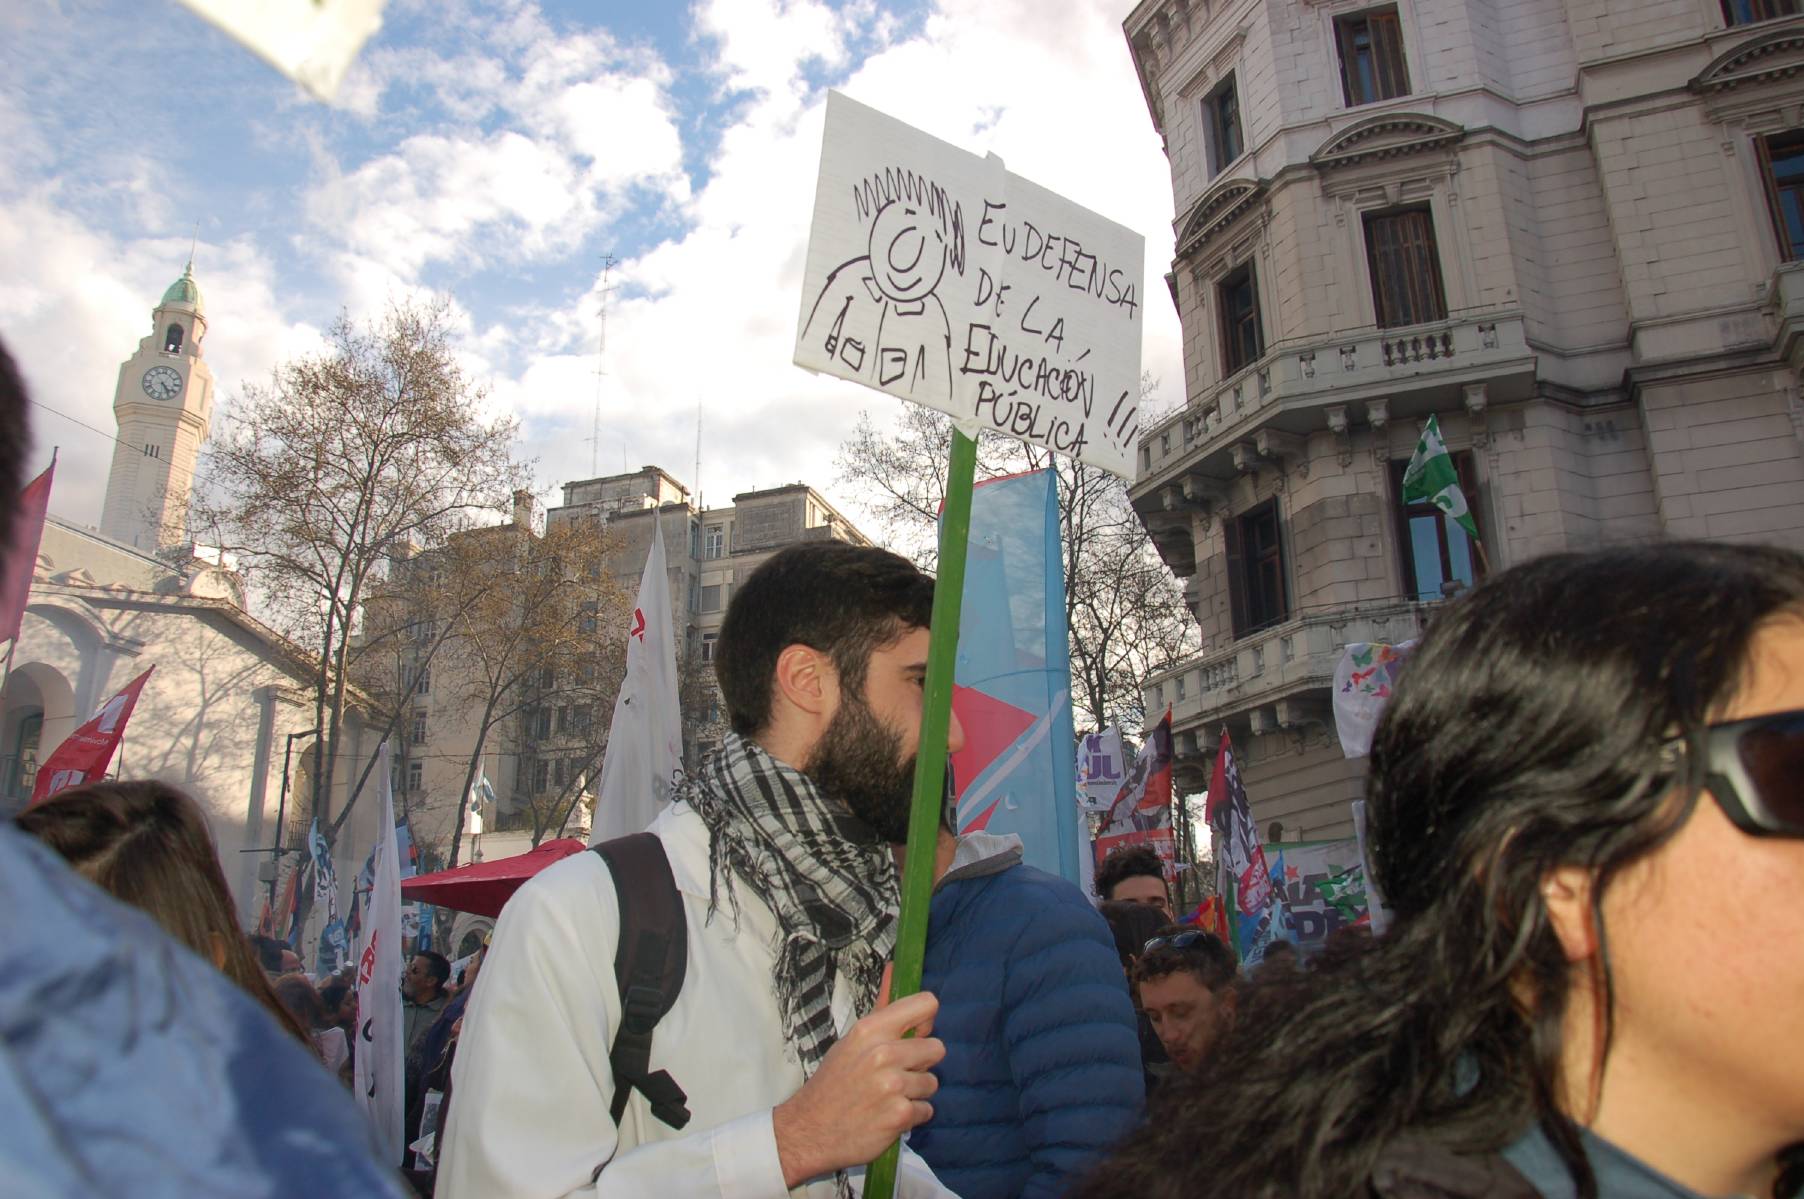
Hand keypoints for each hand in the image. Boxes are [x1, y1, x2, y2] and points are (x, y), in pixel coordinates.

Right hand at [772, 976, 942, 1186]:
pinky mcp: (901, 1115)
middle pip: (937, 1047)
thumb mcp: (853, 1040)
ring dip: (915, 1093)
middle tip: (895, 1074)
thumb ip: (882, 1007)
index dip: (926, 1020)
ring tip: (888, 1097)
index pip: (926, 1004)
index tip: (916, 1032)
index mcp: (871, 1030)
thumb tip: (895, 967)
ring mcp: (893, 1085)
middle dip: (920, 1063)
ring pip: (932, 1082)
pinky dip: (912, 1116)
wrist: (811, 1129)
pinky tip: (888, 1116)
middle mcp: (884, 1054)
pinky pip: (927, 1110)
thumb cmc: (834, 1082)